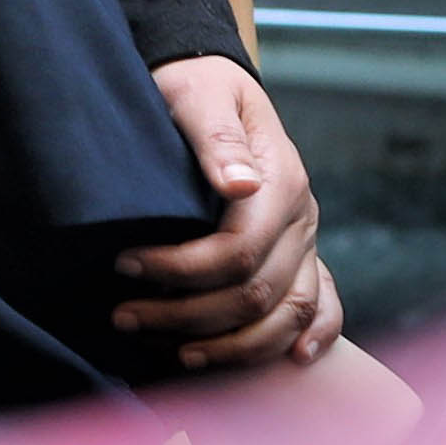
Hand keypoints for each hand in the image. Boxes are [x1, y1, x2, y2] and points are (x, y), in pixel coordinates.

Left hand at [115, 53, 337, 371]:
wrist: (212, 81)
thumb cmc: (195, 87)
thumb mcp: (197, 95)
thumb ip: (217, 138)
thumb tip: (238, 184)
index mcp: (280, 181)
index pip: (237, 252)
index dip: (180, 270)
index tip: (124, 265)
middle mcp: (301, 217)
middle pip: (257, 294)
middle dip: (188, 315)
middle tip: (124, 316)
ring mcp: (306, 240)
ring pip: (288, 314)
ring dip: (233, 345)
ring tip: (177, 354)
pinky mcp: (301, 254)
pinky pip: (321, 305)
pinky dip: (309, 337)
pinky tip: (290, 363)